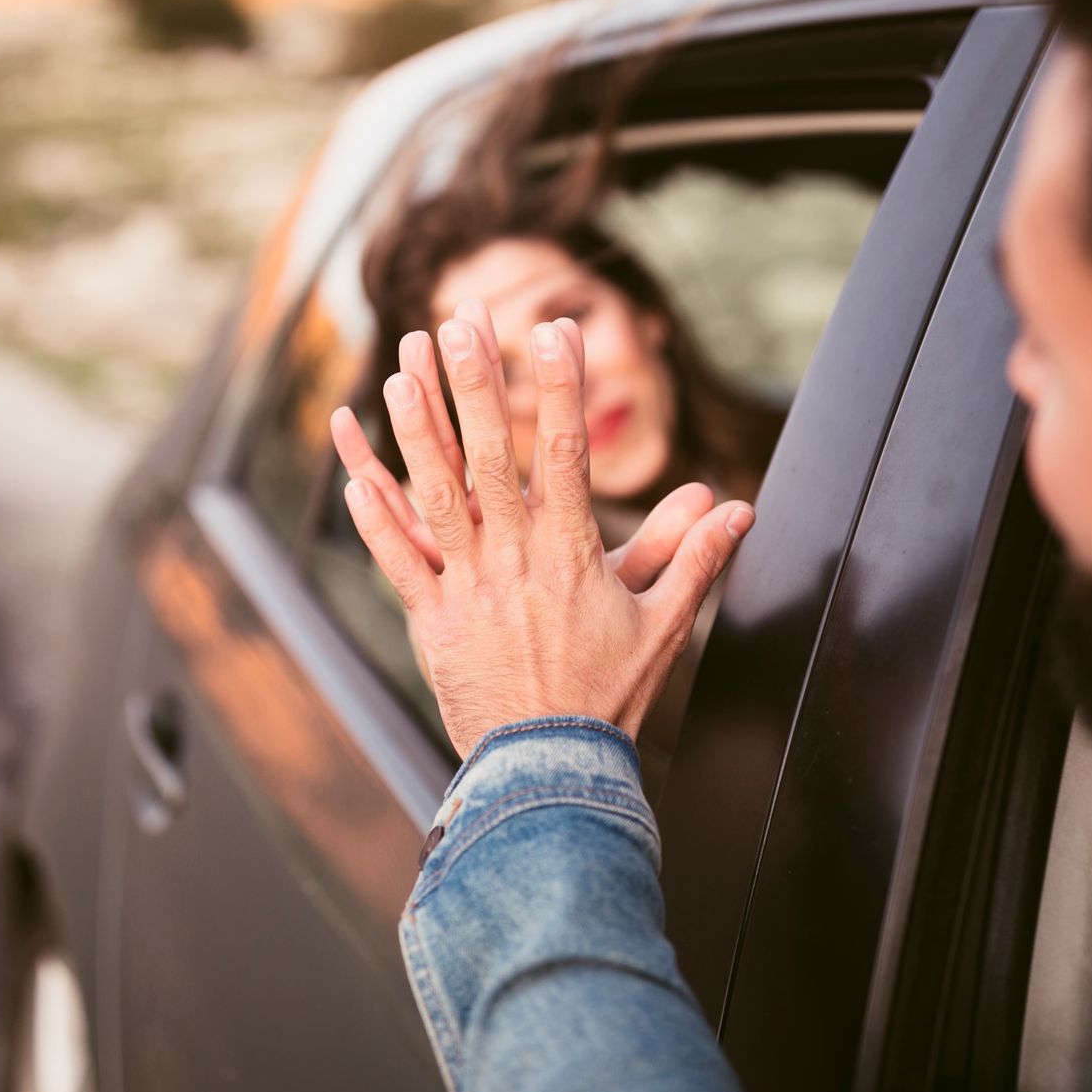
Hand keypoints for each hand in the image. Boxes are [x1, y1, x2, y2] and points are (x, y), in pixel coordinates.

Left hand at [329, 300, 754, 756]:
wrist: (552, 769)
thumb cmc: (609, 696)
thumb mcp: (664, 624)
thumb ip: (693, 557)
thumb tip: (735, 507)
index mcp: (571, 555)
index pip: (566, 454)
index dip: (561, 388)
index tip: (553, 331)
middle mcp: (514, 561)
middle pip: (490, 457)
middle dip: (474, 384)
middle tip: (460, 322)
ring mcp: (467, 588)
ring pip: (435, 495)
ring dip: (416, 429)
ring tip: (403, 370)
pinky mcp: (432, 619)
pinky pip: (397, 558)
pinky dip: (375, 514)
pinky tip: (356, 471)